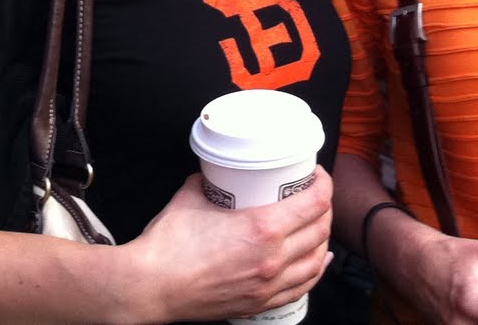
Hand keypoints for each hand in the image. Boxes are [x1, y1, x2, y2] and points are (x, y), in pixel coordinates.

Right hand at [124, 170, 332, 323]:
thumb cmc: (168, 246)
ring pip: (316, 261)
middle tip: (314, 195)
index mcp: (262, 229)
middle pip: (320, 230)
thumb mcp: (191, 196)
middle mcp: (272, 259)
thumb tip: (215, 174)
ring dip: (322, 239)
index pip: (314, 204)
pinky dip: (315, 271)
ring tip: (317, 225)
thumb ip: (209, 181)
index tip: (316, 176)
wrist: (152, 286)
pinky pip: (301, 287)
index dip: (323, 184)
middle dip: (324, 208)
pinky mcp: (259, 303)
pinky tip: (317, 261)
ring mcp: (268, 285)